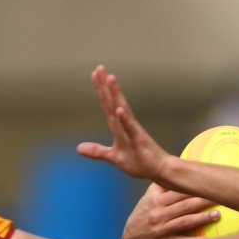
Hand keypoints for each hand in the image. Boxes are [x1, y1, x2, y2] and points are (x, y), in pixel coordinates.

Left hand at [76, 66, 171, 181]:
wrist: (159, 170)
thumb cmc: (139, 161)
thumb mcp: (114, 157)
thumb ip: (97, 151)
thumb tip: (79, 148)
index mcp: (118, 126)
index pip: (106, 104)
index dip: (100, 89)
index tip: (95, 73)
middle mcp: (125, 124)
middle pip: (112, 102)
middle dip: (105, 85)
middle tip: (99, 68)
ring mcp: (132, 131)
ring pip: (122, 109)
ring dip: (116, 94)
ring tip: (110, 78)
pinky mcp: (139, 141)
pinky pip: (130, 129)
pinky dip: (125, 119)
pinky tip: (120, 109)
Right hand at [123, 183, 220, 238]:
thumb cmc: (143, 216)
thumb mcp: (148, 199)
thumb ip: (161, 187)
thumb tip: (176, 170)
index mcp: (155, 201)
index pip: (178, 192)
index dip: (194, 187)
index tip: (208, 183)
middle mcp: (158, 214)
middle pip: (185, 205)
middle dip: (203, 200)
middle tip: (220, 196)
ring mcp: (162, 230)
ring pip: (186, 221)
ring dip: (203, 218)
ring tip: (217, 214)